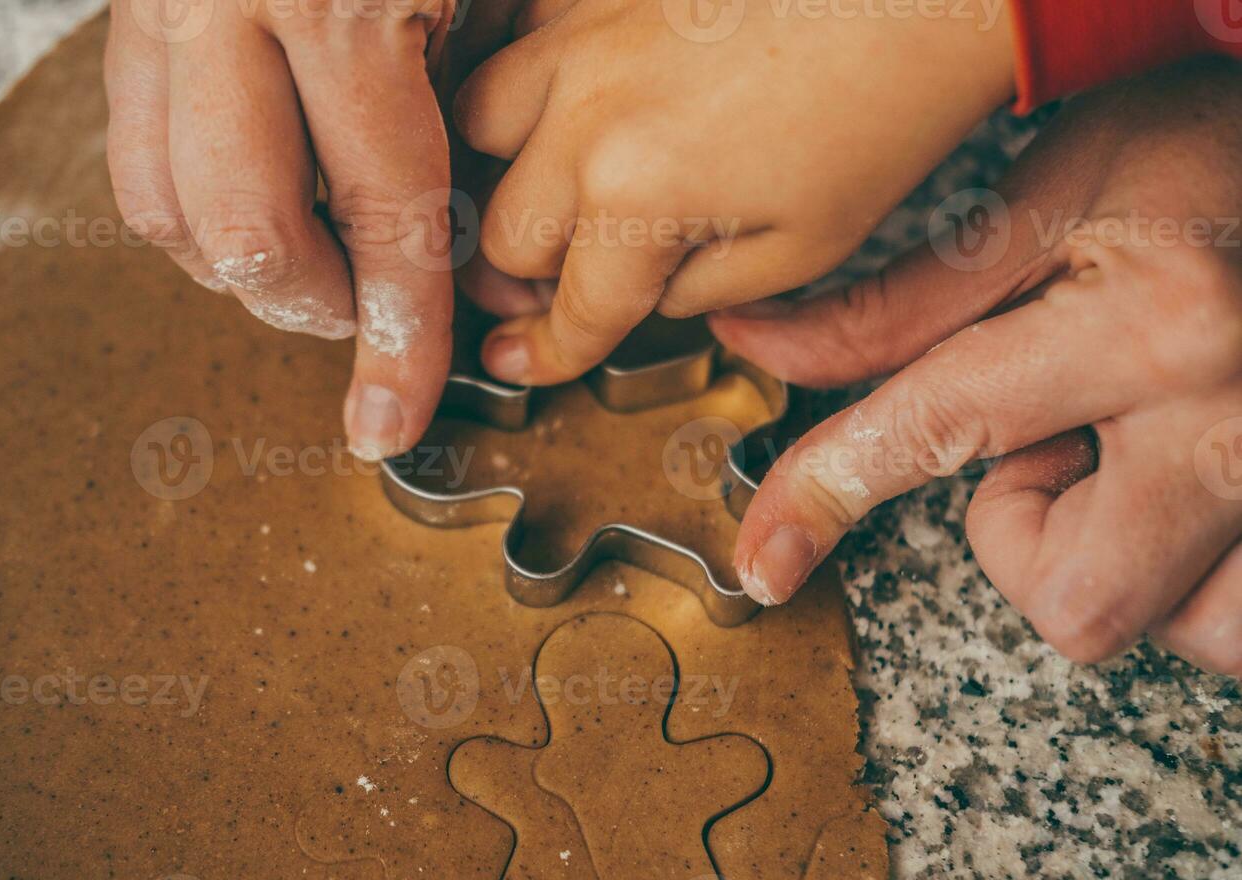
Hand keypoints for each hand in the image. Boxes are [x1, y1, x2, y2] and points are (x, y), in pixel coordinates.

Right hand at [104, 0, 457, 458]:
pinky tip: (266, 197)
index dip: (399, 332)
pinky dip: (194, 208)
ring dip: (241, 268)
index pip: (381, 213)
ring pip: (162, 209)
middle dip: (312, 304)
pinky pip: (132, 150)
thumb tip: (496, 290)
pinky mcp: (121, 7)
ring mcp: (155, 4)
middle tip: (362, 305)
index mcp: (334, 0)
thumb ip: (479, 121)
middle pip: (245, 235)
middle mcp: (222, 3)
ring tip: (318, 253)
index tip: (394, 417)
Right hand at [452, 0, 1014, 384]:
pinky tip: (570, 104)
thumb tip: (646, 289)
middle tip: (555, 287)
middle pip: (502, 232)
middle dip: (525, 276)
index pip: (571, 308)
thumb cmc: (886, 107)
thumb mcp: (804, 249)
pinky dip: (531, 85)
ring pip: (478, 126)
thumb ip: (699, 291)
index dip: (546, 352)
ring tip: (544, 195)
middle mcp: (586, 113)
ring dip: (504, 175)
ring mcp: (584, 34)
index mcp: (637, 195)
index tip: (523, 361)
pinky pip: (522, 38)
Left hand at [712, 60, 1241, 674]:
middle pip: (1079, 605)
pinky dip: (1197, 582)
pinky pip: (1240, 625)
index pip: (939, 429)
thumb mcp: (1050, 198)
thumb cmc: (1209, 158)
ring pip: (1178, 632)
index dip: (827, 492)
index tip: (768, 556)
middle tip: (1058, 447)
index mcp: (1158, 322)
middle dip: (1030, 547)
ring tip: (1142, 456)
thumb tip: (764, 349)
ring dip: (1124, 563)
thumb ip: (903, 303)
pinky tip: (1192, 490)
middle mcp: (1238, 423)